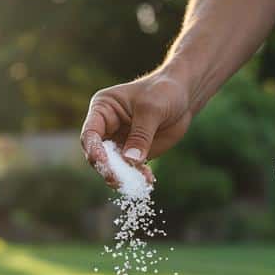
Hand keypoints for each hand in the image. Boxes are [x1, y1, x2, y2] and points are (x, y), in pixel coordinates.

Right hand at [80, 72, 193, 187]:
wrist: (184, 97)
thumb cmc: (164, 92)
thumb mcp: (152, 110)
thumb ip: (141, 135)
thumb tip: (130, 160)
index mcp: (103, 109)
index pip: (90, 133)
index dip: (93, 149)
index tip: (102, 162)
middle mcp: (107, 128)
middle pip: (98, 154)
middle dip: (107, 168)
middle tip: (116, 180)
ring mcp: (120, 142)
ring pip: (114, 165)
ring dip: (123, 176)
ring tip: (136, 182)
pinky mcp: (134, 154)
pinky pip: (132, 169)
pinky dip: (138, 177)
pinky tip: (148, 180)